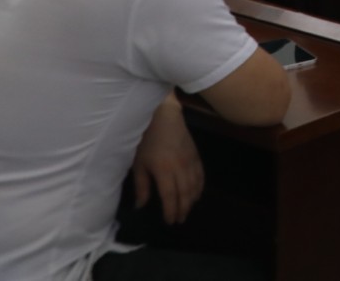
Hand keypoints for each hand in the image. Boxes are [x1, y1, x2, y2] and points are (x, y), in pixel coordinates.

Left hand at [132, 95, 203, 225]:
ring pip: (195, 186)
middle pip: (185, 193)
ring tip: (188, 210)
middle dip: (183, 209)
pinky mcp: (196, 155)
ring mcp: (190, 161)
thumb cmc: (145, 140)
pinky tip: (197, 194)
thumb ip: (141, 186)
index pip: (169, 196)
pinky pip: (201, 175)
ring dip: (192, 200)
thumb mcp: (138, 164)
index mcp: (164, 171)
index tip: (170, 221)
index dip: (171, 211)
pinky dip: (200, 187)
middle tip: (180, 220)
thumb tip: (141, 206)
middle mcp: (180, 168)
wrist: (163, 117)